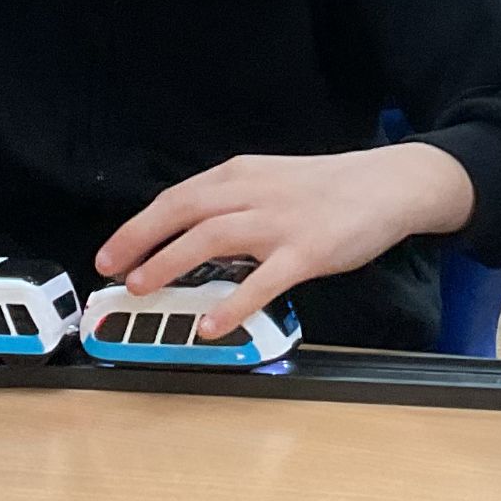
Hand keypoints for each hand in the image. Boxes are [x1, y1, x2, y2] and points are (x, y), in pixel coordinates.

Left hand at [93, 143, 475, 335]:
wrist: (388, 185)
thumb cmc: (329, 188)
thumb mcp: (272, 180)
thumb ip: (233, 201)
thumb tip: (190, 233)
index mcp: (240, 175)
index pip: (176, 198)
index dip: (138, 226)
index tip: (112, 251)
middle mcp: (252, 193)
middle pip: (181, 212)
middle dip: (138, 242)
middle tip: (112, 271)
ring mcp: (279, 223)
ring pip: (210, 239)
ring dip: (169, 264)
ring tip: (144, 289)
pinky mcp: (307, 252)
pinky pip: (262, 282)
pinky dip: (233, 304)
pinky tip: (212, 325)